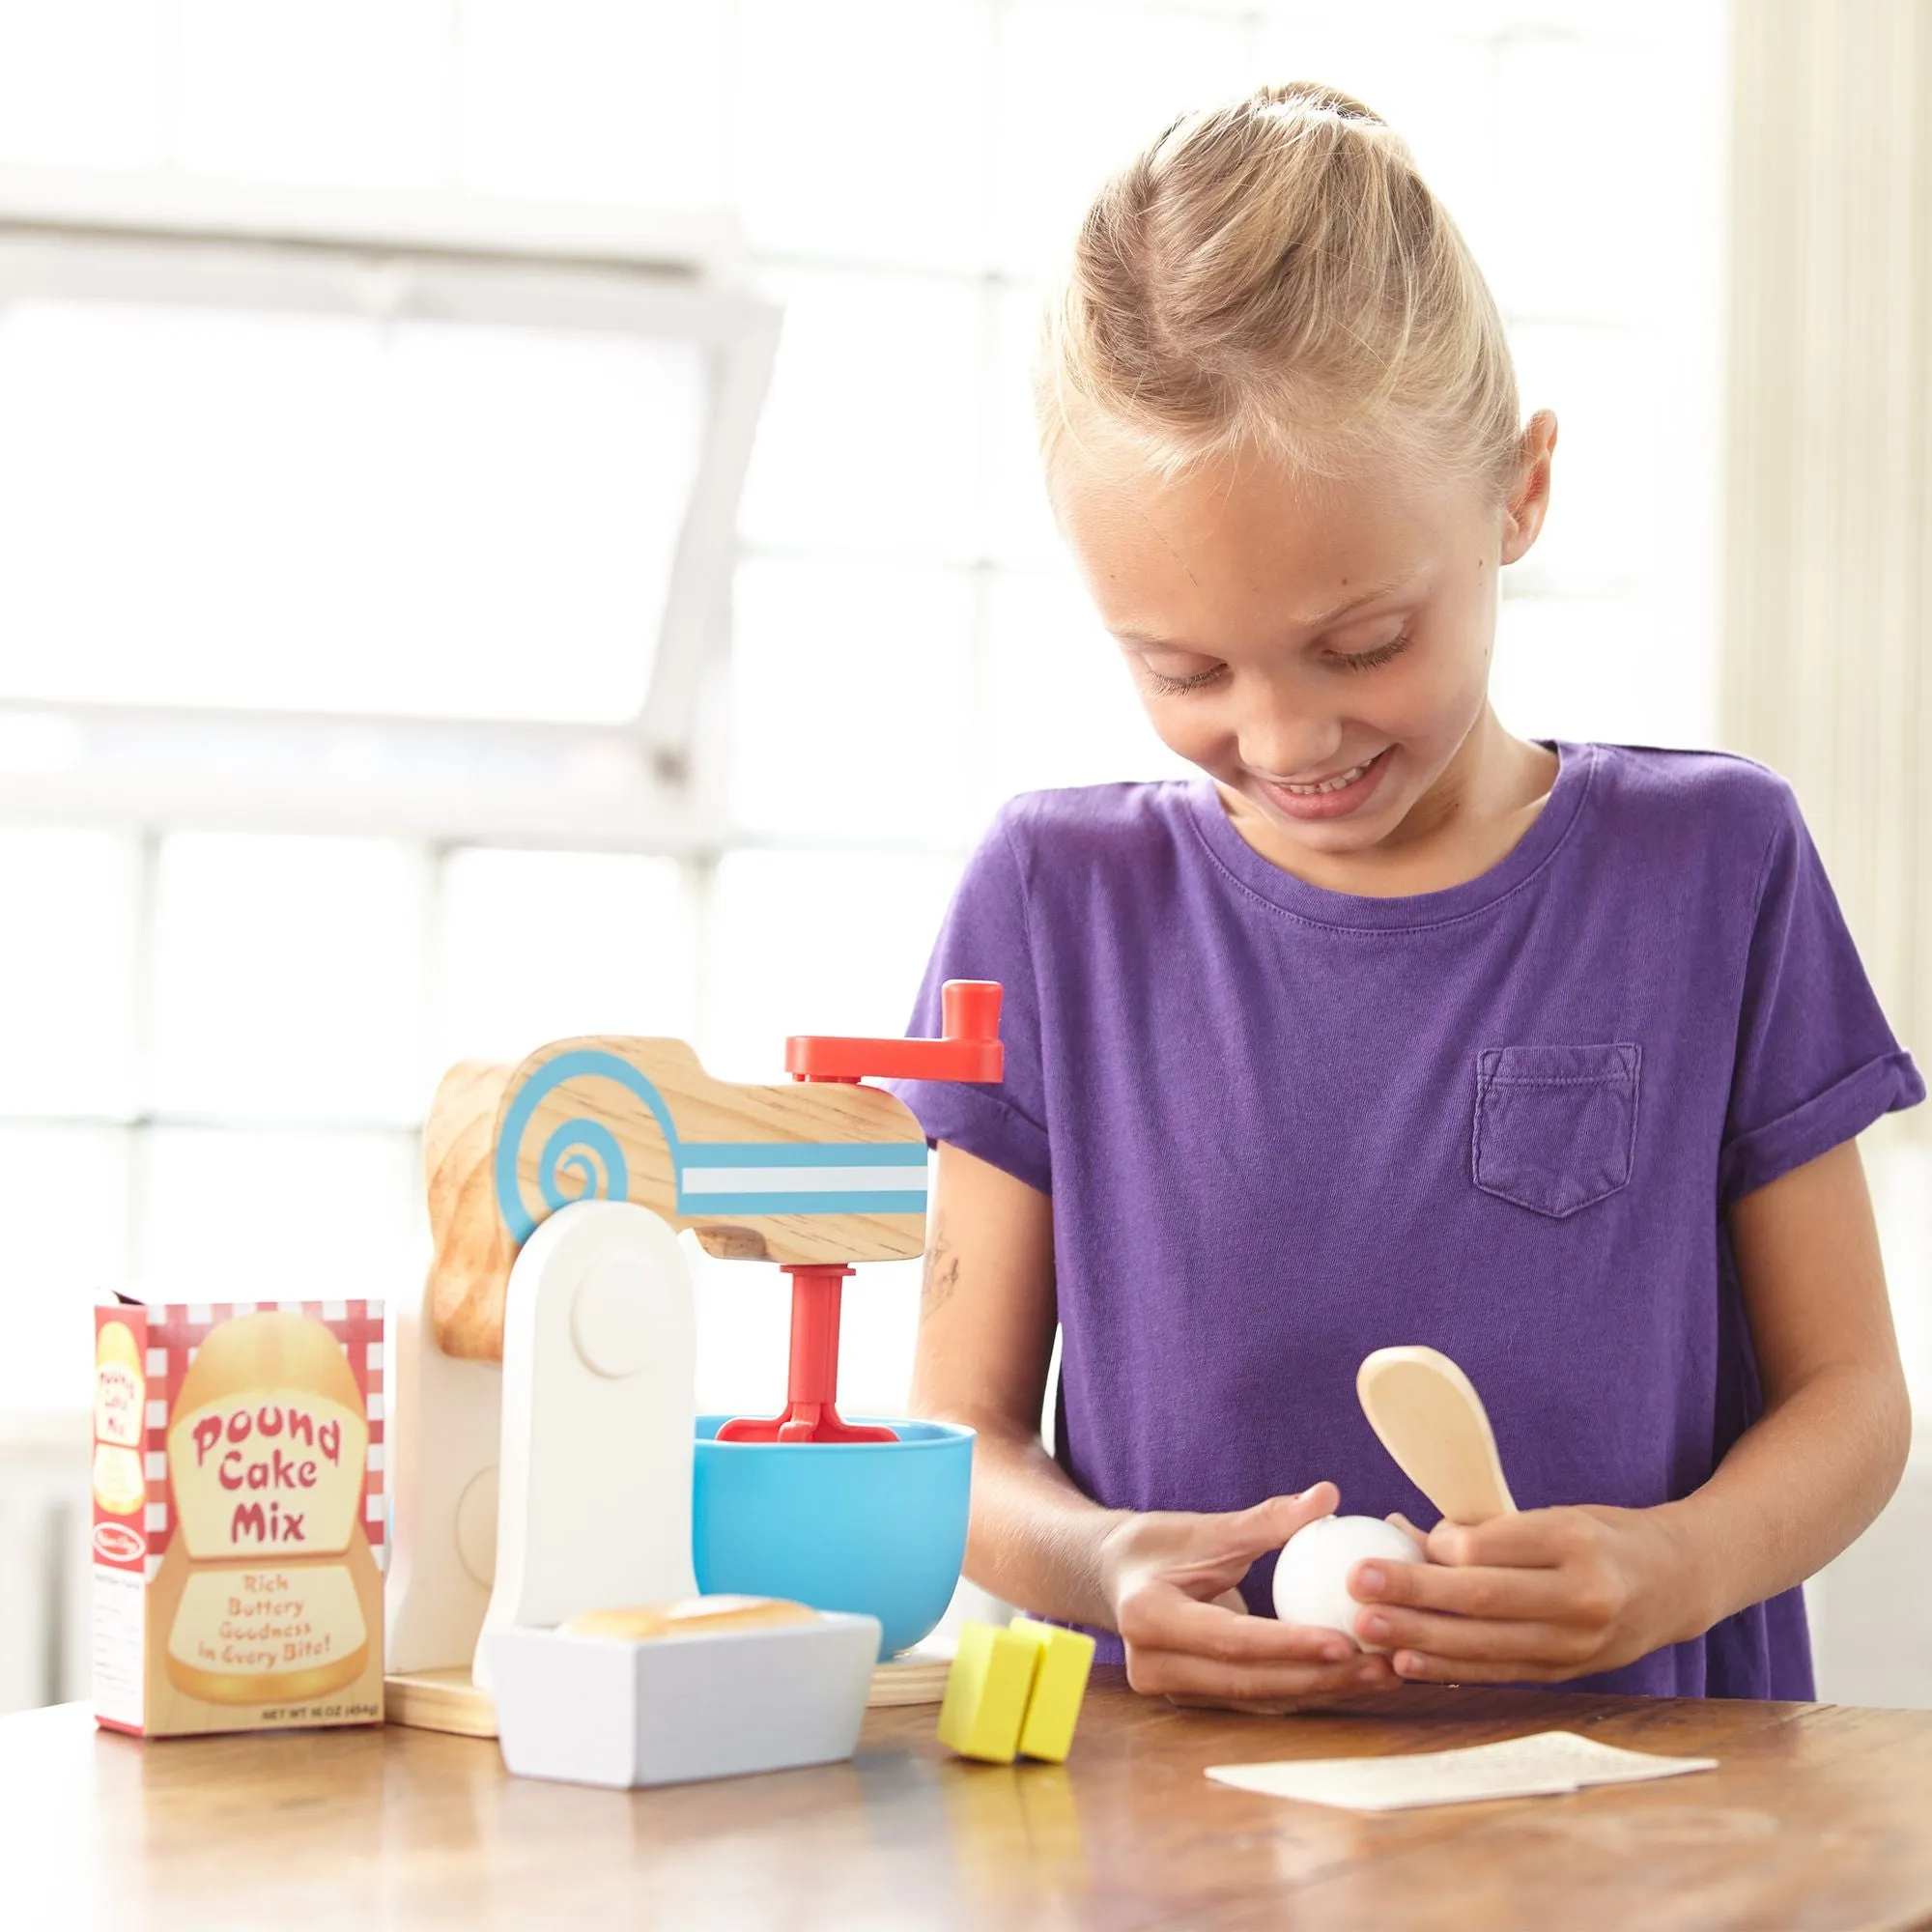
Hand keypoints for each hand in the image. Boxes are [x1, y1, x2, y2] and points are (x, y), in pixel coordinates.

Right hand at [1098, 1483, 1403, 1712]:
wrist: (1110, 1577)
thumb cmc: (1158, 1545)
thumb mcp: (1205, 1528)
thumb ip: (1267, 1520)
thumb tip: (1328, 1495)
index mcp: (1150, 1617)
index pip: (1230, 1639)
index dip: (1288, 1644)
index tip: (1345, 1642)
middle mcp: (1154, 1666)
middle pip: (1249, 1681)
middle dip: (1319, 1678)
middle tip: (1380, 1666)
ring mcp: (1172, 1690)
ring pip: (1257, 1699)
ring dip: (1322, 1691)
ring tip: (1380, 1676)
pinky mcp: (1192, 1701)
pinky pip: (1255, 1700)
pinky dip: (1303, 1690)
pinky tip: (1349, 1680)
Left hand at [1349, 1504, 1706, 1683]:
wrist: (1675, 1584)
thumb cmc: (1599, 1537)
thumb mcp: (1554, 1516)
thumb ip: (1488, 1531)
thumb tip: (1408, 1534)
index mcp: (1575, 1541)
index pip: (1493, 1546)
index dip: (1439, 1547)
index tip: (1392, 1535)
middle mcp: (1581, 1596)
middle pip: (1483, 1598)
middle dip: (1414, 1593)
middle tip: (1359, 1584)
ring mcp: (1576, 1644)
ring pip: (1486, 1644)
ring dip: (1419, 1639)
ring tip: (1366, 1628)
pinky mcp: (1566, 1673)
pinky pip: (1498, 1672)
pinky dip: (1449, 1670)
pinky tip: (1405, 1664)